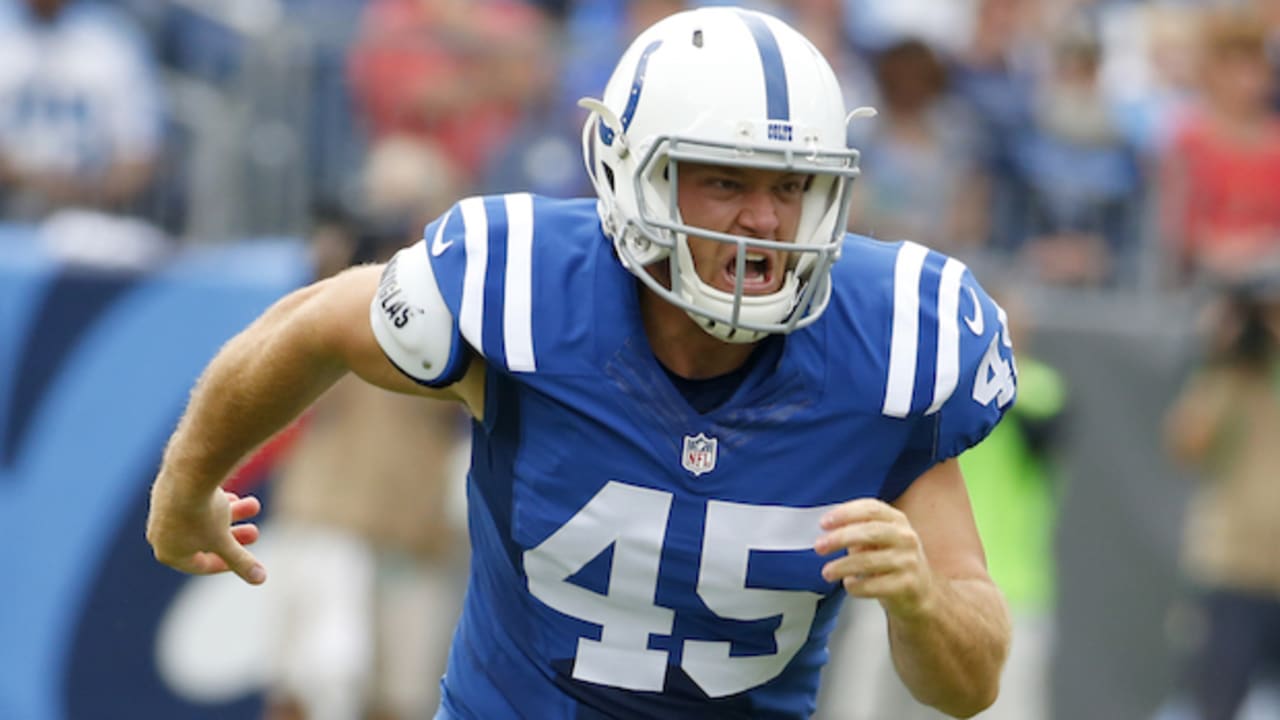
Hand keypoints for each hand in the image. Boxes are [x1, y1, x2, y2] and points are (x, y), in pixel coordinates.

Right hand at [146, 486, 265, 584]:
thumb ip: (241, 562)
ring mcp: (161, 511)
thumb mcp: (226, 542)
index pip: (200, 565)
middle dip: (233, 536)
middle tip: (255, 531)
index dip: (227, 563)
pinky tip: (232, 497)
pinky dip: (214, 502)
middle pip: (203, 540)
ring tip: (254, 505)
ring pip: (202, 518)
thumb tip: (260, 579)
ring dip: (230, 515)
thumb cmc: (204, 515)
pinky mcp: (166, 490)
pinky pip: (193, 501)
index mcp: (168, 553)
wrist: (187, 475)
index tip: (246, 557)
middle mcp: (159, 535)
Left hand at [814, 498, 936, 617]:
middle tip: (819, 546)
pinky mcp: (906, 585)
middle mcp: (906, 538)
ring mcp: (908, 562)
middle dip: (840, 538)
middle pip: (870, 532)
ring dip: (842, 566)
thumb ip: (857, 531)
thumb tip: (826, 530)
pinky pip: (873, 585)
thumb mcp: (879, 541)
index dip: (845, 513)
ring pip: (868, 561)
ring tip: (827, 572)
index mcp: (897, 520)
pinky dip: (855, 586)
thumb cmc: (892, 563)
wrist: (920, 596)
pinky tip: (850, 584)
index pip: (871, 508)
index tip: (824, 523)